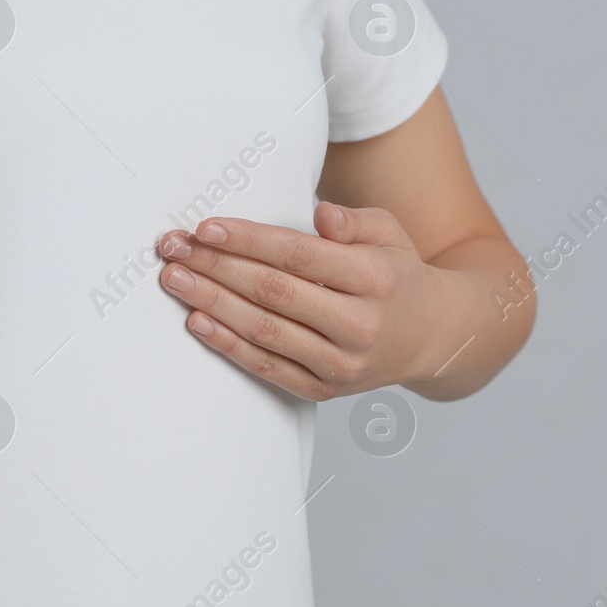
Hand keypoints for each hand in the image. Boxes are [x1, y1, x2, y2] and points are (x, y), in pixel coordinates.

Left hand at [156, 201, 458, 400]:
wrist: (432, 338)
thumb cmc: (397, 275)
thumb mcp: (390, 234)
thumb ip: (355, 221)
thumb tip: (321, 216)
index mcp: (376, 279)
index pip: (299, 256)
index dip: (248, 240)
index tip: (206, 227)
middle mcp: (359, 325)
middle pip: (273, 293)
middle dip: (216, 267)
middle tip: (174, 249)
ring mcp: (341, 364)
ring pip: (263, 331)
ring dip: (211, 304)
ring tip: (174, 279)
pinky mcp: (324, 390)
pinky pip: (267, 367)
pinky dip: (228, 345)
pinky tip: (197, 321)